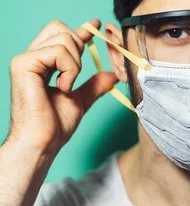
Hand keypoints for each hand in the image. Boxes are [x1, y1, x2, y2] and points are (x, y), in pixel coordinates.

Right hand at [7, 19, 117, 153]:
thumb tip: (111, 76)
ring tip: (66, 86)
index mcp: (42, 65)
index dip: (81, 29)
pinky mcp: (23, 64)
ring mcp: (25, 59)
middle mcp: (31, 58)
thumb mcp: (80, 100)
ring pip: (64, 39)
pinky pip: (58, 52)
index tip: (97, 24)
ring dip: (75, 65)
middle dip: (78, 48)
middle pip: (62, 29)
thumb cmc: (54, 126)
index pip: (62, 37)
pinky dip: (69, 70)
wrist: (43, 142)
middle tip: (73, 75)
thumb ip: (93, 85)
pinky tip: (62, 87)